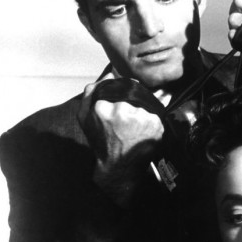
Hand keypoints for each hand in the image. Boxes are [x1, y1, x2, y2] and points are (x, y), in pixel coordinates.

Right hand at [78, 77, 163, 202]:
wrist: (118, 167)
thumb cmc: (101, 142)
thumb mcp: (85, 117)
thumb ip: (91, 92)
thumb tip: (109, 74)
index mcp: (103, 106)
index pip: (119, 83)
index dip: (123, 89)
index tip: (123, 100)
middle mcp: (122, 109)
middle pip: (134, 90)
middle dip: (133, 99)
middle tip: (130, 117)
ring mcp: (141, 116)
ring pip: (146, 100)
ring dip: (143, 108)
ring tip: (137, 124)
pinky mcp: (156, 124)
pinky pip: (156, 111)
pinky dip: (152, 118)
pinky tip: (144, 129)